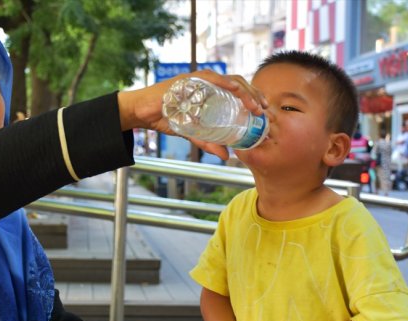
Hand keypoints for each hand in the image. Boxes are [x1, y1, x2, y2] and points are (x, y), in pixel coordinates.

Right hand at [118, 70, 267, 159]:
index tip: (264, 111)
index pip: (238, 91)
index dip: (253, 98)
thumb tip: (226, 157)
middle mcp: (208, 82)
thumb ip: (208, 143)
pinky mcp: (188, 79)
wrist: (143, 113)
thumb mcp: (192, 133)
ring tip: (253, 104)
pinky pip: (209, 77)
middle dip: (254, 95)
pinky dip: (223, 82)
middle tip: (263, 110)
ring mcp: (199, 79)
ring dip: (244, 91)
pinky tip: (233, 88)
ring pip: (229, 79)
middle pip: (238, 84)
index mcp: (212, 92)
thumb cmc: (166, 118)